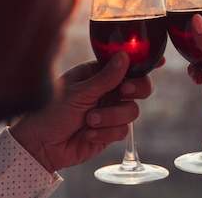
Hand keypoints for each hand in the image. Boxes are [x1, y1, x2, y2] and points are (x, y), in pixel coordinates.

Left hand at [9, 51, 158, 172]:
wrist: (41, 145)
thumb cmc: (51, 111)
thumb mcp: (78, 92)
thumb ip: (105, 78)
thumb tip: (125, 56)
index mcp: (97, 73)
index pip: (125, 64)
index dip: (144, 62)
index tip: (160, 60)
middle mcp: (107, 90)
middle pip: (139, 86)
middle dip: (135, 90)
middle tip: (123, 92)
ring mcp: (110, 111)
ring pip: (132, 111)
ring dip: (111, 117)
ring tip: (89, 120)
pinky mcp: (110, 131)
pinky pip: (122, 131)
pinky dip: (106, 132)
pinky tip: (88, 133)